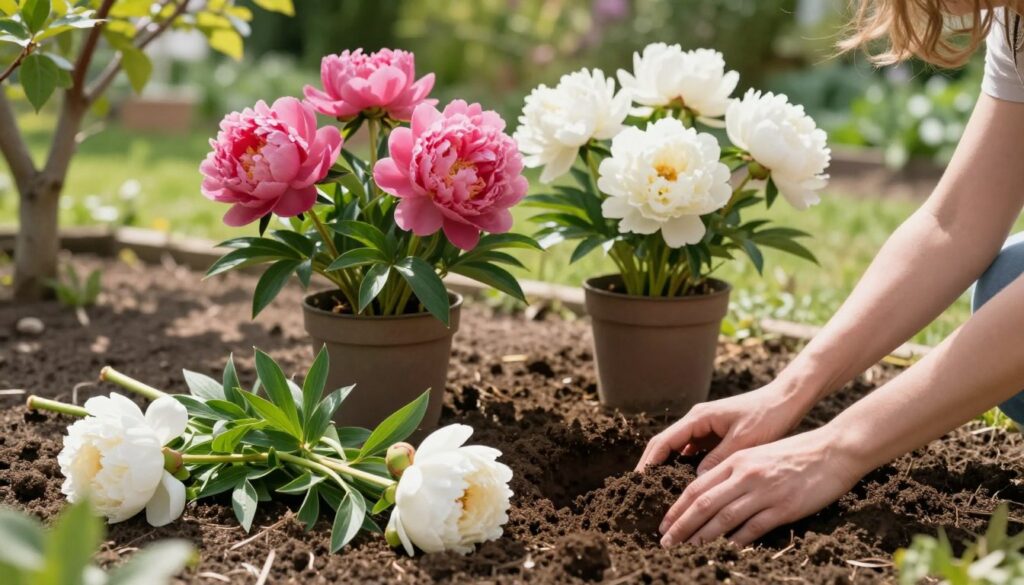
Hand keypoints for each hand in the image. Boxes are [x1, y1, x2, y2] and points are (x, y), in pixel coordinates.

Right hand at [635, 381, 813, 474]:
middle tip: (640, 490)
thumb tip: (696, 481)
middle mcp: (696, 421)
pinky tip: (685, 485)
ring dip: (667, 468)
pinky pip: (693, 453)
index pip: (664, 441)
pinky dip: (685, 467)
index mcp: (698, 418)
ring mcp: (705, 428)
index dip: (649, 462)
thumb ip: (718, 459)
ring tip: (659, 491)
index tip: (638, 481)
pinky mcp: (714, 435)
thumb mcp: (743, 440)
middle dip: (651, 466)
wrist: (785, 402)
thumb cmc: (767, 417)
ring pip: (678, 450)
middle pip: (665, 445)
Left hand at [657, 426, 862, 546]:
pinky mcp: (783, 507)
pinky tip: (723, 552)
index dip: (678, 507)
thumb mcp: (758, 455)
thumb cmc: (796, 453)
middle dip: (681, 525)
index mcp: (737, 460)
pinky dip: (735, 542)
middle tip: (665, 542)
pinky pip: (752, 528)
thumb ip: (734, 471)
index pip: (697, 487)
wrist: (833, 450)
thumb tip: (711, 493)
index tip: (665, 524)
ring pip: (723, 518)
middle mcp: (745, 474)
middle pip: (703, 504)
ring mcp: (764, 491)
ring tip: (686, 550)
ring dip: (701, 537)